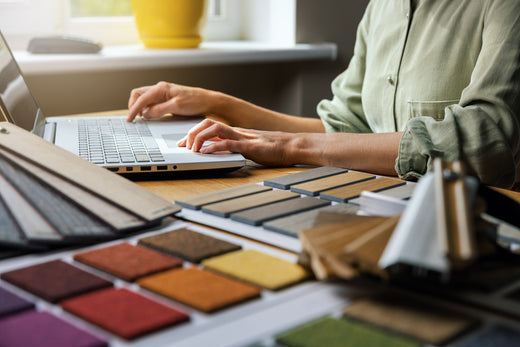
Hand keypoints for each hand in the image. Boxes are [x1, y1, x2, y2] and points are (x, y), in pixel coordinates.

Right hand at [127, 82, 213, 121]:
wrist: (208, 102)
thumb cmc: (195, 102)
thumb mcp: (176, 107)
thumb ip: (159, 110)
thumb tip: (145, 114)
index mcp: (161, 88)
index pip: (141, 98)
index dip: (133, 109)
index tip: (130, 119)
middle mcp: (160, 89)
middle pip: (138, 94)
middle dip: (133, 105)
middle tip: (133, 118)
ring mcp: (163, 93)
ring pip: (144, 98)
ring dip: (140, 107)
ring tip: (141, 118)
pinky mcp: (166, 99)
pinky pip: (151, 102)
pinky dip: (147, 108)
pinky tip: (149, 115)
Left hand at [177, 119, 298, 165]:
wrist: (295, 146)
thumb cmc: (277, 149)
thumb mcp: (252, 147)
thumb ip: (238, 148)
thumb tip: (224, 154)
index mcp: (237, 132)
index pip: (210, 126)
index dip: (193, 133)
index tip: (183, 143)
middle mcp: (237, 131)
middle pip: (208, 123)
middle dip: (191, 133)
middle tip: (183, 146)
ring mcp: (243, 137)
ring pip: (215, 129)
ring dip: (199, 138)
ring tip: (192, 149)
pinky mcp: (250, 146)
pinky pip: (229, 144)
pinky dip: (215, 147)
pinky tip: (207, 152)